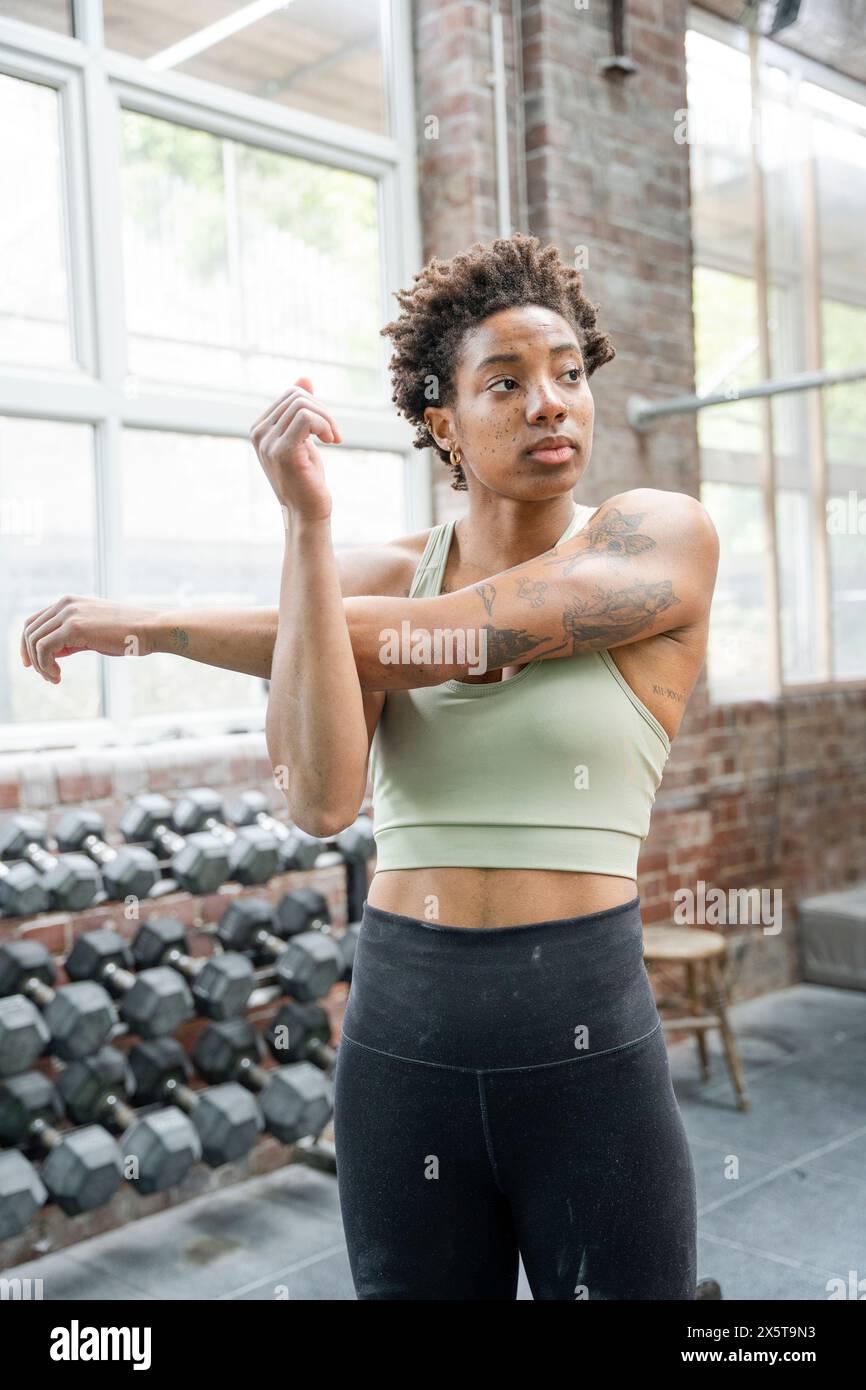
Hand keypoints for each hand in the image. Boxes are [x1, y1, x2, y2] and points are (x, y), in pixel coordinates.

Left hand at [20, 596, 155, 682]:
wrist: (150, 628)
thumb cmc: (128, 634)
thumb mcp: (93, 635)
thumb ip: (71, 640)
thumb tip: (53, 653)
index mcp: (69, 602)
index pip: (34, 622)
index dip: (27, 644)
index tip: (32, 664)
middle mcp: (65, 604)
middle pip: (29, 631)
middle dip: (31, 657)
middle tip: (47, 676)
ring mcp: (69, 614)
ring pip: (34, 641)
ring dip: (40, 665)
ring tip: (54, 678)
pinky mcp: (74, 627)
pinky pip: (44, 648)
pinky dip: (46, 665)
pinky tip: (58, 675)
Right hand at [249, 377, 340, 522]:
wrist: (306, 511)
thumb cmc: (306, 477)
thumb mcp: (303, 438)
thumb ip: (300, 410)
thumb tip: (304, 378)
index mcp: (259, 428)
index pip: (290, 394)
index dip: (315, 405)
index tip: (326, 429)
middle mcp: (258, 433)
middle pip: (297, 395)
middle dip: (323, 411)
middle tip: (334, 434)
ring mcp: (268, 442)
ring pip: (303, 405)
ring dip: (327, 419)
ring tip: (333, 438)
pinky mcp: (283, 451)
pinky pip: (307, 418)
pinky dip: (325, 425)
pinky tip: (331, 441)